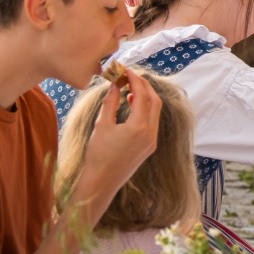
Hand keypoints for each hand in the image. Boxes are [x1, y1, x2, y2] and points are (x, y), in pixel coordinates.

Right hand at [81, 66, 160, 199]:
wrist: (101, 182)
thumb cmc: (98, 155)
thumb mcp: (102, 125)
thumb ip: (110, 102)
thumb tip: (114, 84)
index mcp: (139, 127)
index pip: (143, 95)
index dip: (136, 80)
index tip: (127, 70)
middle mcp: (150, 133)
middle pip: (154, 101)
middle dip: (144, 86)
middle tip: (131, 77)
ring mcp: (152, 141)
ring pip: (155, 111)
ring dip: (146, 98)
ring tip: (130, 88)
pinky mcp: (150, 147)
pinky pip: (152, 122)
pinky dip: (145, 110)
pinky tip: (132, 105)